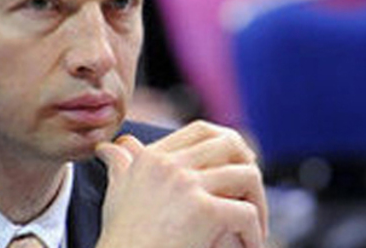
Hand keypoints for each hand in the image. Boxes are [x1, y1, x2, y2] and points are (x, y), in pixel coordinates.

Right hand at [95, 121, 267, 247]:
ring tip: (253, 226)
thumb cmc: (120, 238)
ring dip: (258, 202)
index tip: (238, 163)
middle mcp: (168, 164)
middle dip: (249, 164)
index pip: (200, 130)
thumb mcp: (116, 195)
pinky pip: (247, 213)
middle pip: (229, 143)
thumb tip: (108, 148)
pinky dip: (254, 234)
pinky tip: (248, 246)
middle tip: (252, 193)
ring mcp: (186, 185)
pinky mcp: (204, 212)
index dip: (226, 143)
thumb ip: (119, 166)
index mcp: (151, 158)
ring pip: (247, 175)